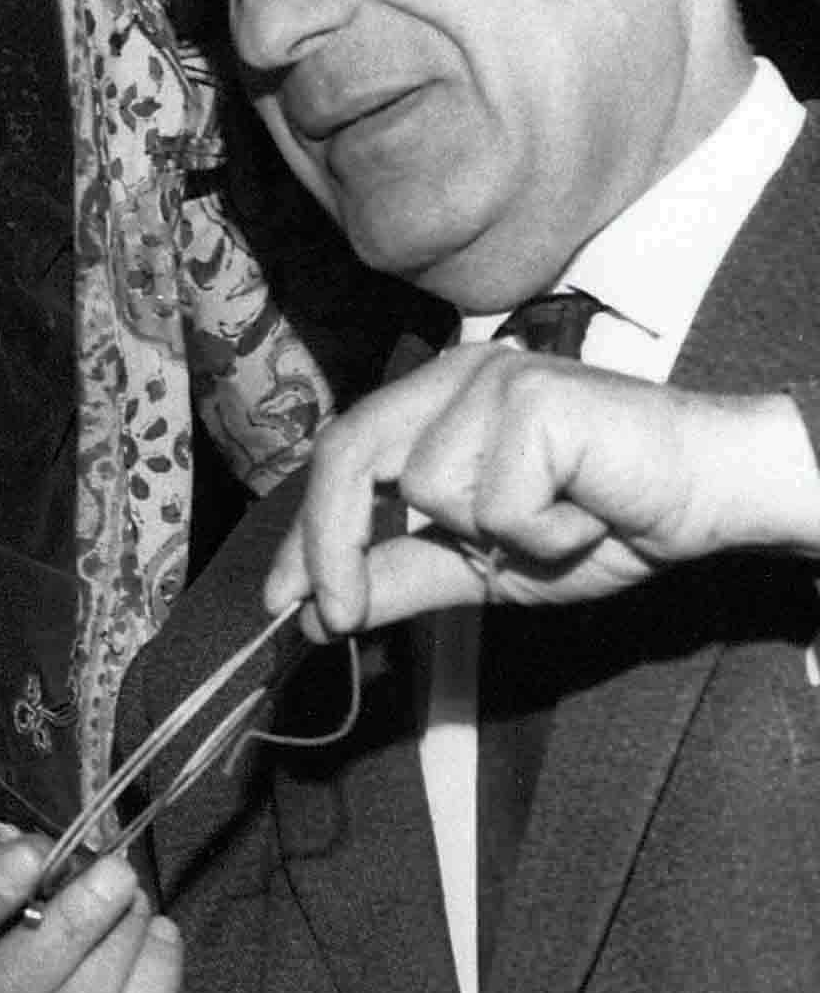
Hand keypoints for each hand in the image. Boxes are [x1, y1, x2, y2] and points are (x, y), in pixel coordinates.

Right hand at [0, 833, 189, 992]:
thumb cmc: (31, 959)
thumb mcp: (6, 920)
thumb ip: (26, 889)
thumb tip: (72, 859)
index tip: (32, 853)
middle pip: (5, 992)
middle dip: (69, 925)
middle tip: (115, 875)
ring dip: (119, 947)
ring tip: (139, 905)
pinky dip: (156, 981)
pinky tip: (161, 942)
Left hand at [262, 348, 819, 638]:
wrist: (710, 497)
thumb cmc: (607, 519)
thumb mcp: (486, 566)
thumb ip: (405, 576)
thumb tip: (322, 612)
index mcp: (434, 400)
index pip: (339, 459)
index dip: (304, 535)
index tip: (282, 602)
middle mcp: (453, 374)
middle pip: (347, 455)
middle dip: (333, 546)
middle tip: (333, 618)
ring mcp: (491, 377)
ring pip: (427, 488)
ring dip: (492, 537)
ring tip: (556, 522)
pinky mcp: (532, 397)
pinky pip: (492, 500)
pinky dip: (540, 531)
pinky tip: (583, 510)